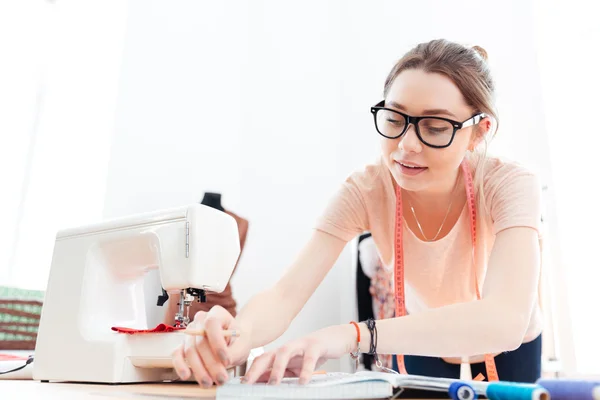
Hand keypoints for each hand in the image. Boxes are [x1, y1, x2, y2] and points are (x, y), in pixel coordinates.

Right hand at [172, 305, 251, 387]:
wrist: (233, 342)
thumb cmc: (237, 341)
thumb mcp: (242, 344)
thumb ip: (234, 351)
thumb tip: (223, 362)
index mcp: (217, 313)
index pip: (212, 324)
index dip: (218, 343)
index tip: (226, 360)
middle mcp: (200, 320)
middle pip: (201, 342)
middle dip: (211, 363)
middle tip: (221, 378)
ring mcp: (190, 332)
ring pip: (190, 351)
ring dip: (199, 369)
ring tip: (209, 382)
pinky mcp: (183, 344)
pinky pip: (177, 354)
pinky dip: (180, 365)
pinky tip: (186, 375)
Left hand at [242, 324, 356, 384]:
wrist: (336, 338)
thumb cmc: (314, 353)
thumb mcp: (296, 366)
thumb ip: (281, 373)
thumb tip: (263, 382)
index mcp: (281, 352)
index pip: (261, 361)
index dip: (250, 371)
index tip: (241, 385)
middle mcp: (288, 347)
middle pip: (267, 355)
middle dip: (256, 369)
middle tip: (248, 384)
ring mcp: (301, 344)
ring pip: (284, 352)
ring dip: (277, 368)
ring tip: (273, 383)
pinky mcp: (316, 345)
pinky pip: (309, 357)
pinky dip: (306, 369)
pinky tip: (303, 381)